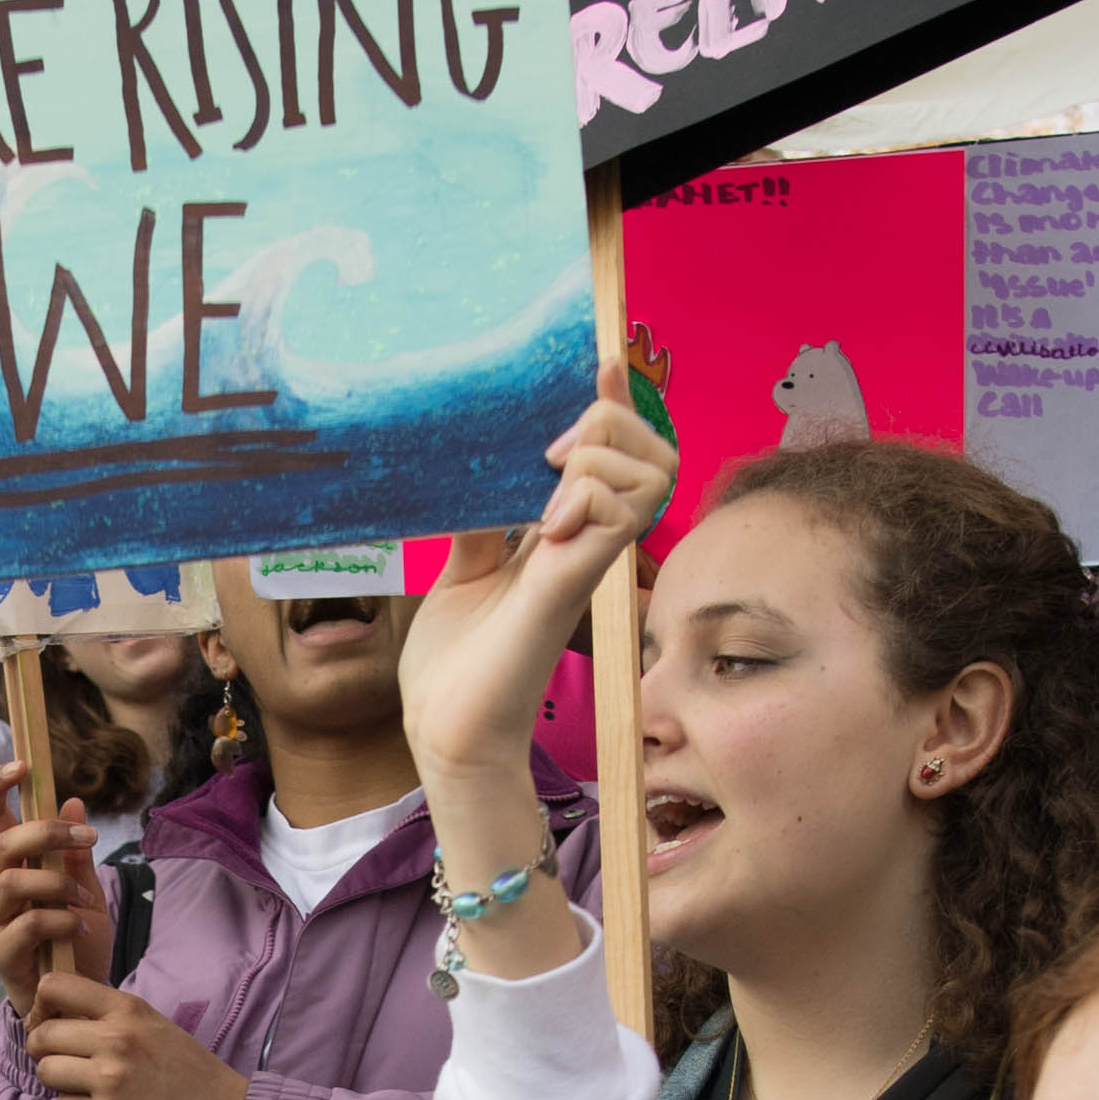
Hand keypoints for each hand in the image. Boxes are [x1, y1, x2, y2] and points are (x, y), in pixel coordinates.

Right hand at [0, 771, 102, 1002]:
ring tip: (84, 900)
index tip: (23, 765)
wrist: (81, 999)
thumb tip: (73, 802)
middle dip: (44, 834)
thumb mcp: (84, 891)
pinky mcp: (2, 955)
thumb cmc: (76, 943)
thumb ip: (75, 854)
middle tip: (86, 839)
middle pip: (3, 845)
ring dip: (56, 884)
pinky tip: (81, 929)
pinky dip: (61, 921)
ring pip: (11, 883)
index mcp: (12, 867)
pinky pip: (27, 926)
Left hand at [18, 972, 245, 1099]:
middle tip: (60, 1058)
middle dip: (43, 1049)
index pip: (55, 985)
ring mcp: (109, 1079)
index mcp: (127, 1008)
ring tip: (80, 1083)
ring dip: (57, 1079)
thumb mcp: (153, 1024)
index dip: (42, 1004)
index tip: (51, 1019)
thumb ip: (109, 1015)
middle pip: (42, 1034)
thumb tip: (58, 1015)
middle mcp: (115, 1038)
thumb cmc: (191, 1069)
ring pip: (46, 1071)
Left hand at [398, 361, 674, 789]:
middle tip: (549, 451)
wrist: (445, 730)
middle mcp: (587, 544)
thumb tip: (471, 469)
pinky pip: (619, 516)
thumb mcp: (462, 571)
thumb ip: (479, 522)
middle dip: (611, 424)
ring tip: (549, 483)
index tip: (599, 368)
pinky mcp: (569, 587)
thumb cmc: (456, 665)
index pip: (618, 457)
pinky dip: (589, 496)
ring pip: (651, 476)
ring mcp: (585, 563)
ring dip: (601, 457)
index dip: (617, 408)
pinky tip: (548, 520)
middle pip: (653, 456)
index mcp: (565, 536)